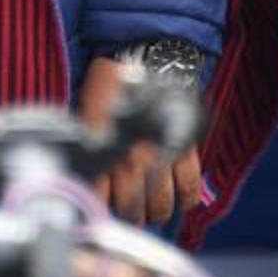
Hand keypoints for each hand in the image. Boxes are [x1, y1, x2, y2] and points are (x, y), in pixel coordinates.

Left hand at [75, 56, 204, 226]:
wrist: (145, 58)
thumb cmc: (111, 87)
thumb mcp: (89, 117)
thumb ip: (91, 151)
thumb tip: (86, 180)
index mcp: (106, 153)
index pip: (102, 201)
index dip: (103, 212)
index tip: (105, 213)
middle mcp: (132, 161)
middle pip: (133, 211)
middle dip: (131, 218)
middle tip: (132, 214)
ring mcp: (160, 158)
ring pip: (161, 206)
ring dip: (157, 212)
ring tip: (154, 207)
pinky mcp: (186, 152)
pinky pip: (191, 190)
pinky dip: (187, 200)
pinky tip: (180, 197)